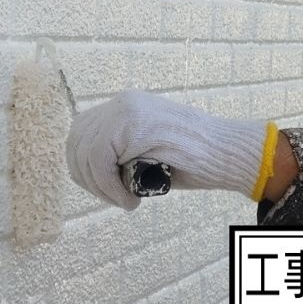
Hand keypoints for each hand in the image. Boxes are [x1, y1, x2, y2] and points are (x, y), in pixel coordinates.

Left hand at [65, 89, 272, 209]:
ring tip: (124, 200)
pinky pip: (100, 160)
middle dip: (86, 177)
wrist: (226, 152)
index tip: (103, 189)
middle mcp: (122, 103)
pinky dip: (109, 186)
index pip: (81, 133)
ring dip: (99, 185)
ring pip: (86, 153)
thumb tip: (91, 171)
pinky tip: (129, 199)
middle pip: (76, 141)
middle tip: (112, 198)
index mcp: (124, 106)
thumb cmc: (193, 157)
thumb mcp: (146, 150)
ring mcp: (127, 110)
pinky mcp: (134, 124)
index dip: (82, 165)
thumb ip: (120, 151)